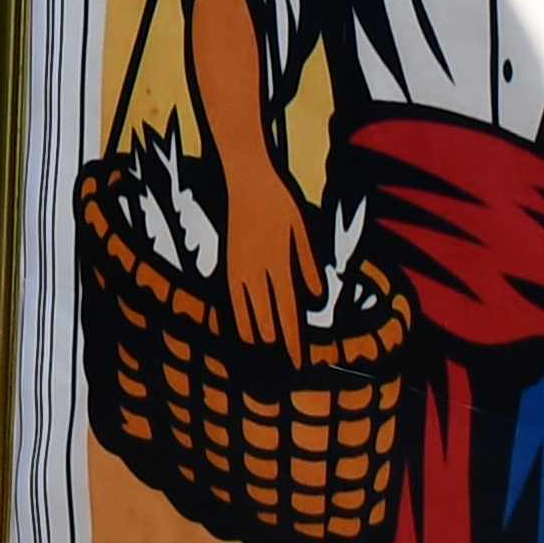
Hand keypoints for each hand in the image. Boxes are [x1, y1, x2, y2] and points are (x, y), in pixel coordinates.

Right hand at [213, 142, 323, 346]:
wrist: (246, 179)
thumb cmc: (280, 201)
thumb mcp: (304, 230)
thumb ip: (309, 266)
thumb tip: (316, 300)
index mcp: (278, 263)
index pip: (287, 312)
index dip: (294, 340)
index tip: (300, 362)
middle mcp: (256, 272)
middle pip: (266, 319)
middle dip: (279, 343)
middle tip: (289, 364)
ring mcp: (238, 268)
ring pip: (244, 313)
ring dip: (256, 335)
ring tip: (266, 352)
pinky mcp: (227, 263)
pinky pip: (231, 300)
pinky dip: (238, 318)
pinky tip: (243, 328)